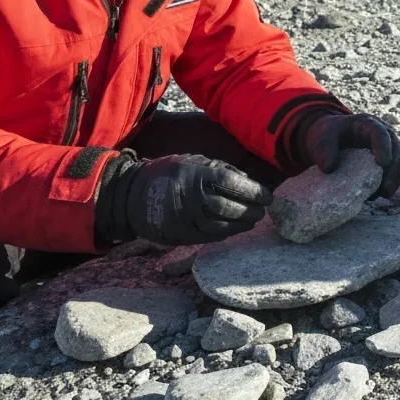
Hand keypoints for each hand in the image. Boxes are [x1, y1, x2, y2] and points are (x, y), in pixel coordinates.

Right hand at [96, 154, 271, 245]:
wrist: (133, 195)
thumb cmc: (170, 174)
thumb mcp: (192, 162)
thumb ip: (219, 170)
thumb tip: (250, 182)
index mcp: (193, 174)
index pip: (229, 182)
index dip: (252, 190)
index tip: (267, 196)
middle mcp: (188, 197)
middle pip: (227, 207)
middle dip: (250, 210)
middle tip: (263, 210)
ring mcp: (183, 218)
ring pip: (220, 225)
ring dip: (241, 224)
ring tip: (253, 219)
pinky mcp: (179, 235)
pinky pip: (208, 237)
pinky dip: (226, 233)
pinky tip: (236, 228)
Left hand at [303, 113, 399, 198]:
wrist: (330, 138)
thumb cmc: (327, 135)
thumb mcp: (321, 139)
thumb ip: (323, 150)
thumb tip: (330, 169)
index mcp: (367, 124)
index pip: (380, 133)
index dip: (383, 147)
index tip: (382, 164)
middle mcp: (383, 133)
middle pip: (397, 150)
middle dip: (394, 170)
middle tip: (385, 190)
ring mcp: (387, 146)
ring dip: (395, 179)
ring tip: (384, 195)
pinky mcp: (387, 159)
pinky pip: (395, 171)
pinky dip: (391, 183)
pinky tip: (380, 194)